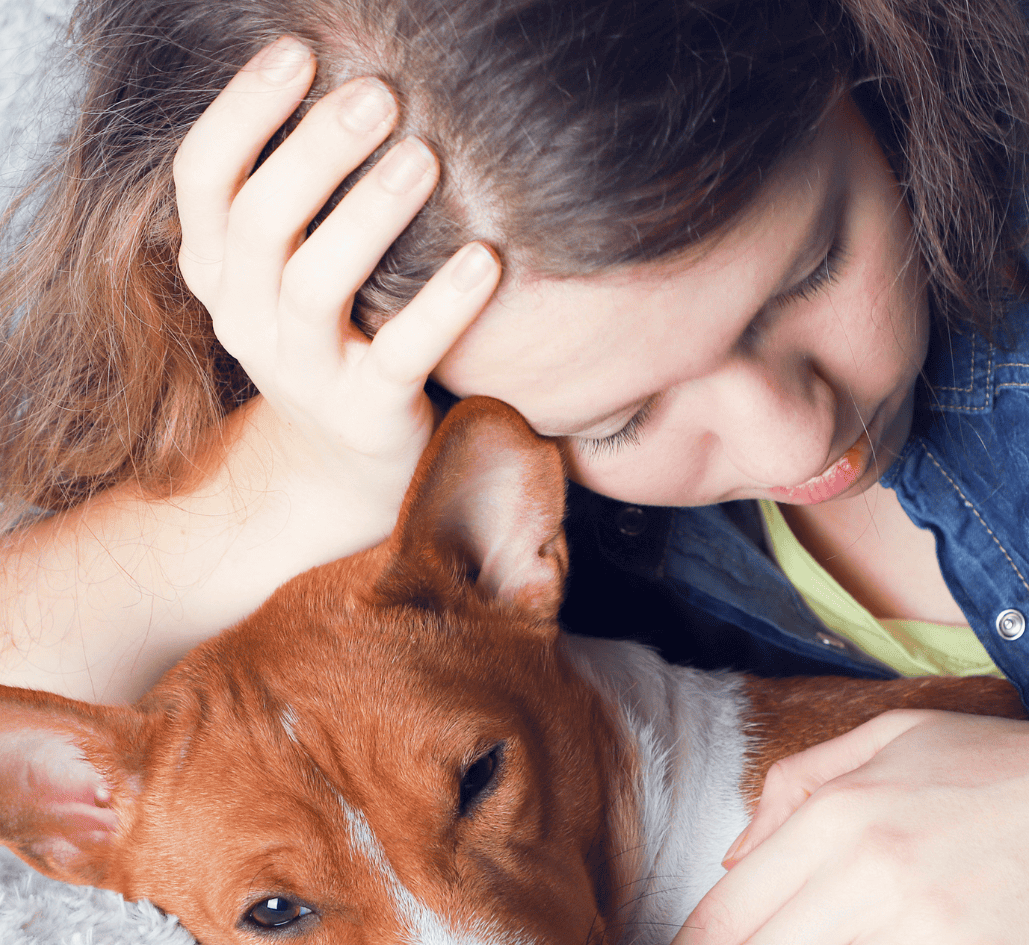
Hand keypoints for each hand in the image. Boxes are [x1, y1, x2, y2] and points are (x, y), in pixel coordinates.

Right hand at [172, 38, 500, 529]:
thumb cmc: (326, 342)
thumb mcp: (282, 274)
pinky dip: (442, 307)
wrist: (340, 468)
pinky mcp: (367, 414)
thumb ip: (290, 201)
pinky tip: (486, 259)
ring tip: (424, 158)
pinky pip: (400, 356)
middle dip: (315, 152)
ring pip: (315, 287)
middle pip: (260, 223)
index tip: (300, 52)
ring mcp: (303, 374)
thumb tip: (336, 86)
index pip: (204, 179)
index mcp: (218, 273)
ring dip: (369, 216)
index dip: (243, 111)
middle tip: (378, 96)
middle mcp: (246, 321)